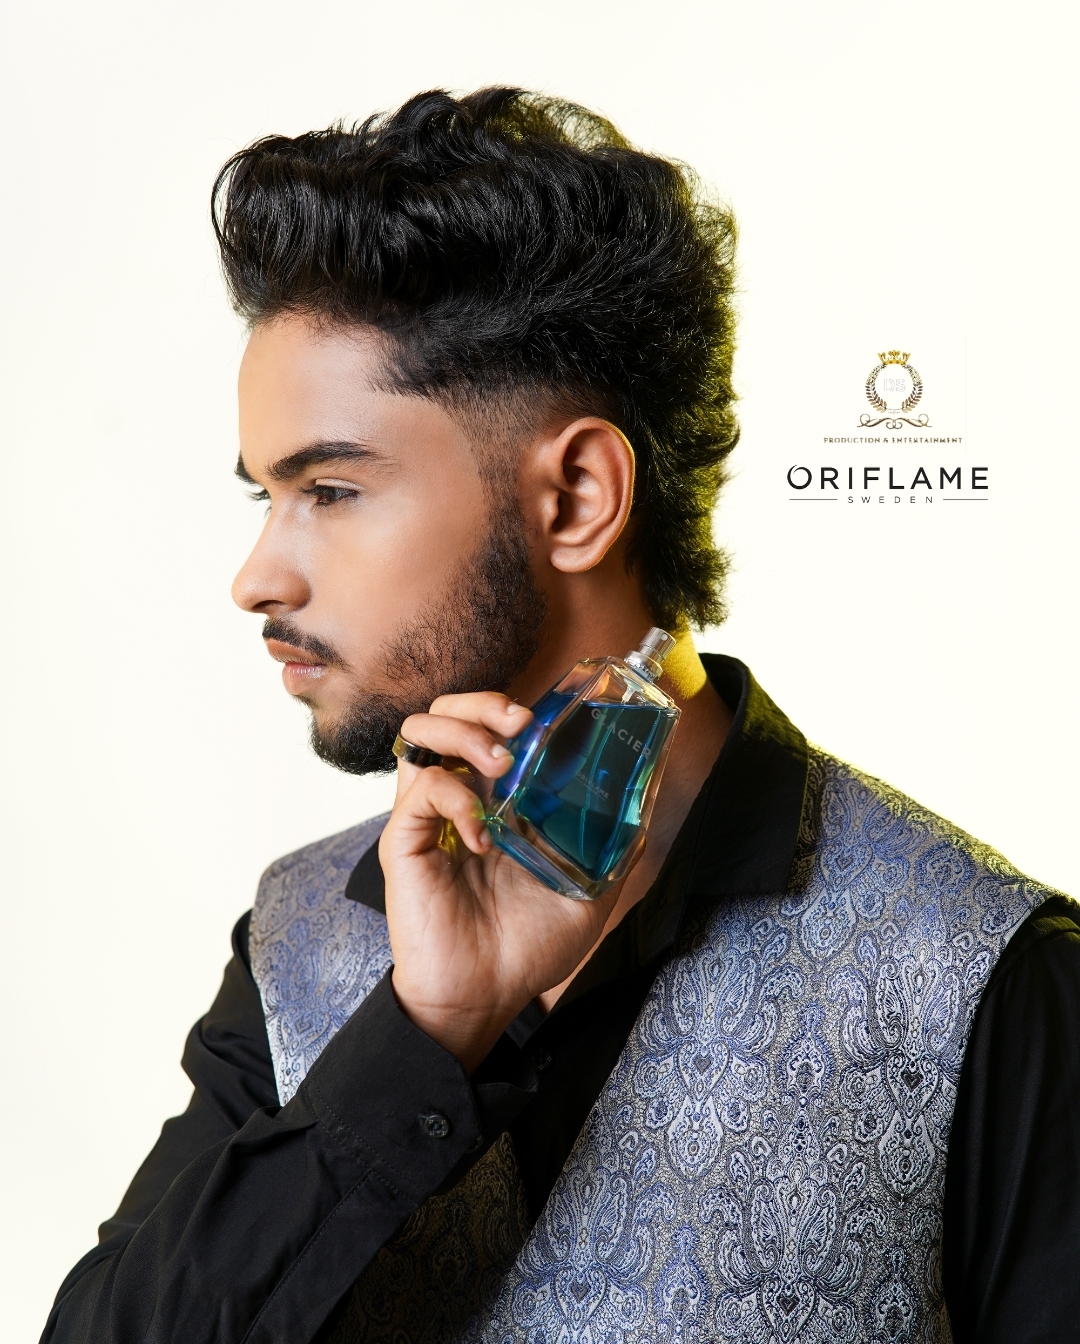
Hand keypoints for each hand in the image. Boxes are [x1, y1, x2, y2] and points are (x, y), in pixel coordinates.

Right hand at [379, 692, 619, 1071]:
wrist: (485, 997)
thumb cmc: (526, 948)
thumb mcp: (587, 890)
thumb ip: (614, 845)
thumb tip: (650, 800)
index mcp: (490, 799)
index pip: (484, 725)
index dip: (506, 706)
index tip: (544, 719)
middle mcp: (454, 797)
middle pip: (444, 713)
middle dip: (481, 703)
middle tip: (520, 725)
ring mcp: (426, 817)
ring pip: (419, 733)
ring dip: (463, 733)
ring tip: (499, 762)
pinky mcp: (403, 841)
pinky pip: (420, 790)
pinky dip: (456, 799)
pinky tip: (483, 835)